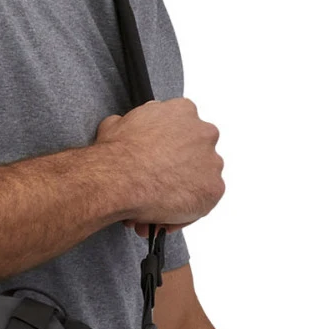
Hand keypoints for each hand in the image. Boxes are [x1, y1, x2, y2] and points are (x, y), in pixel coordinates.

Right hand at [94, 101, 223, 232]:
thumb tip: (128, 129)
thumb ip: (134, 124)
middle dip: (177, 169)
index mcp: (183, 111)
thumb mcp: (116, 124)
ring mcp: (212, 162)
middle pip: (196, 154)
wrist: (120, 179)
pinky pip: (200, 205)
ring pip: (200, 180)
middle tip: (154, 183)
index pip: (182, 128)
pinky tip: (160, 217)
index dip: (167, 147)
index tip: (157, 159)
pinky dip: (183, 213)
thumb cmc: (118, 153)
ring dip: (180, 191)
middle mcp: (203, 133)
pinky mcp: (212, 189)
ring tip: (153, 204)